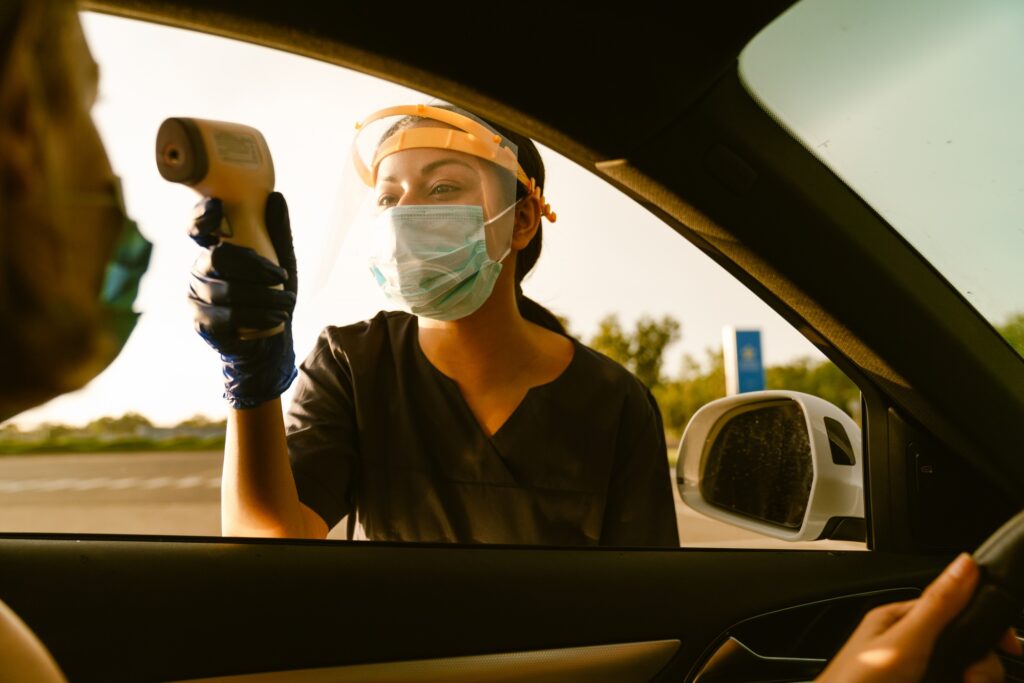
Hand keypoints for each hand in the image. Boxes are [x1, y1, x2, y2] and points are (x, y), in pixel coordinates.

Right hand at [187, 192, 297, 408]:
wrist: (270, 340)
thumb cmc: (272, 294)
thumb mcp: (281, 261)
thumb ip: (277, 231)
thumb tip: (276, 197)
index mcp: (213, 250)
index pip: (196, 228)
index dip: (200, 216)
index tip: (217, 207)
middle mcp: (199, 269)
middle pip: (219, 259)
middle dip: (254, 267)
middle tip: (282, 277)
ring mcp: (196, 296)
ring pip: (228, 291)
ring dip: (265, 298)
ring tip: (288, 304)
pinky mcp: (202, 323)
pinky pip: (229, 317)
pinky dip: (258, 316)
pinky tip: (276, 318)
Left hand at [816, 553, 1021, 682]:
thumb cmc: (858, 681)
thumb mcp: (905, 640)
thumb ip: (938, 605)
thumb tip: (965, 564)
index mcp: (900, 621)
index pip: (954, 610)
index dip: (983, 627)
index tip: (1008, 646)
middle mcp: (908, 646)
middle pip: (964, 647)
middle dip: (980, 666)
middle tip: (972, 679)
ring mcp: (915, 671)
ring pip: (964, 670)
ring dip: (974, 679)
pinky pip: (952, 680)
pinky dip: (961, 682)